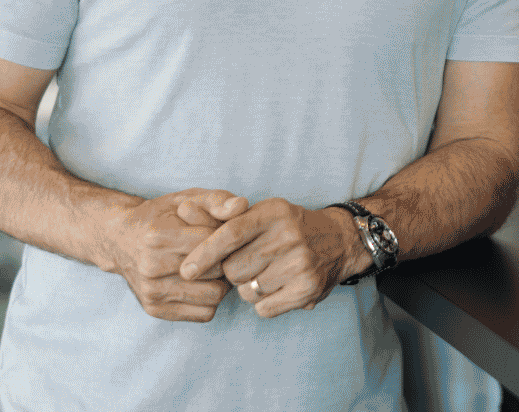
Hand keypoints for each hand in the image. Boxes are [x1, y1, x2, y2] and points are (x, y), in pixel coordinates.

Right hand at [103, 190, 248, 322]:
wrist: (118, 239)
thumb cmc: (157, 216)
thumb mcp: (183, 199)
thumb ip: (215, 199)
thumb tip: (243, 205)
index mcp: (156, 236)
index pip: (210, 242)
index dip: (224, 237)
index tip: (223, 233)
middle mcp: (151, 266)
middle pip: (214, 271)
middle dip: (223, 260)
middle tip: (221, 253)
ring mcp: (152, 291)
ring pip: (213, 296)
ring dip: (219, 283)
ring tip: (212, 269)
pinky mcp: (155, 309)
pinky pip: (204, 314)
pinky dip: (209, 300)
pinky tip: (202, 284)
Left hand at [178, 198, 363, 316]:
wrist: (338, 240)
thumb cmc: (286, 225)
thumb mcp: (258, 211)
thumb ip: (219, 213)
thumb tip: (181, 210)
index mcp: (272, 213)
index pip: (230, 234)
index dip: (204, 252)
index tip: (186, 270)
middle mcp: (287, 237)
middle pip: (234, 268)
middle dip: (230, 272)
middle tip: (242, 265)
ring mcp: (300, 265)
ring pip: (247, 291)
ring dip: (246, 288)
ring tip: (261, 274)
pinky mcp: (308, 290)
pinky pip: (265, 308)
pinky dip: (261, 303)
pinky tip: (273, 288)